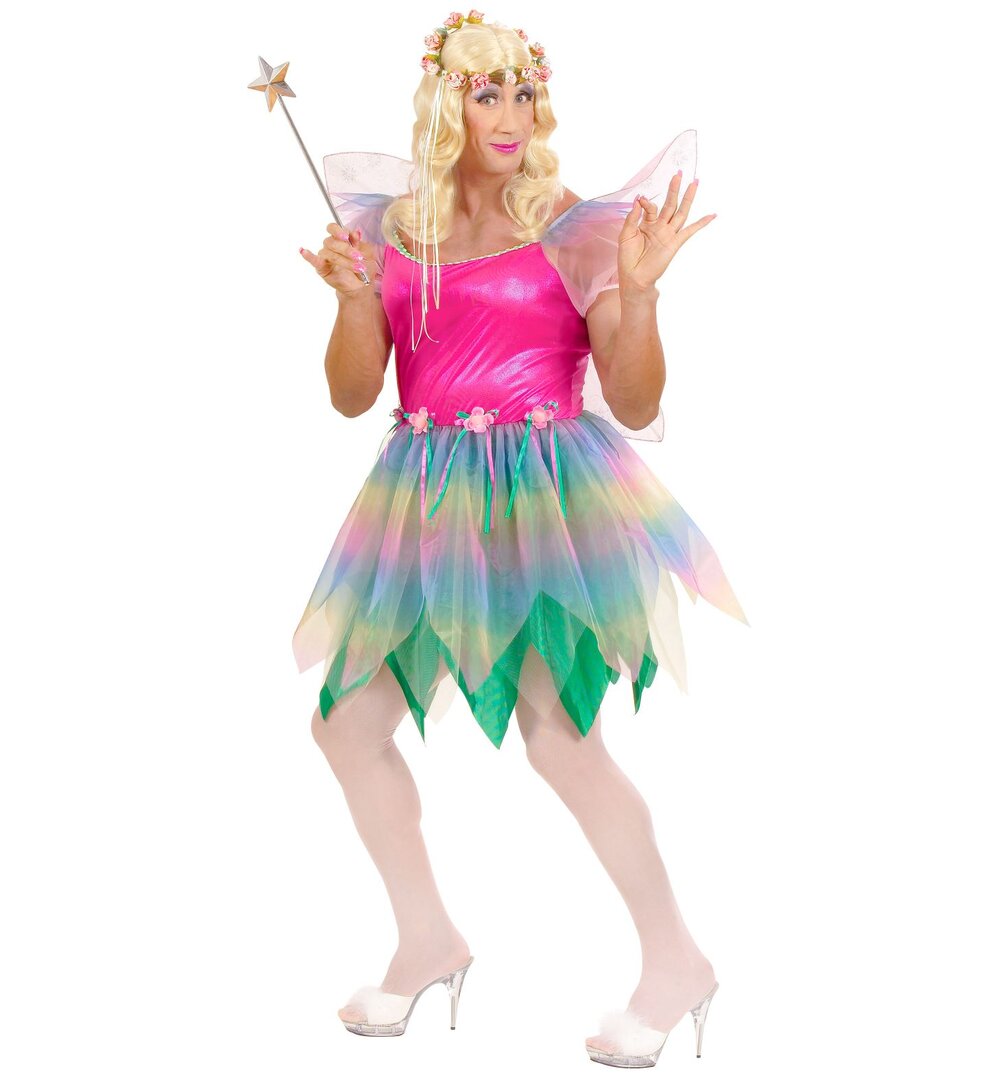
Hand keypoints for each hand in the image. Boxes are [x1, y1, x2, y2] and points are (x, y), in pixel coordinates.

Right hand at [299, 224, 378, 295]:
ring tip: (357, 268)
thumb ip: (361, 243)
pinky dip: (308, 256)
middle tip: (358, 257)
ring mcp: (326, 257)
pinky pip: (313, 260)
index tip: (346, 237)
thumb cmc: (363, 267)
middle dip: (346, 249)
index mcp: (341, 238)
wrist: (362, 286)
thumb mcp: (367, 254)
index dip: (338, 230)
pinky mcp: (322, 268)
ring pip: (328, 253)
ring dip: (343, 260)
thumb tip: (355, 233)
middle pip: (331, 241)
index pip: (333, 228)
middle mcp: (332, 246)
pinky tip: (304, 251)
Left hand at [617, 172, 715, 291]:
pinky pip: (690, 231)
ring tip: (695, 183)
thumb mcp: (625, 235)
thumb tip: (639, 200)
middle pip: (670, 204)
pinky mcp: (675, 243)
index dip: (646, 202)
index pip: (650, 207)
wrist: (634, 277)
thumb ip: (632, 217)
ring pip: (681, 212)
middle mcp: (659, 227)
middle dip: (674, 189)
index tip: (641, 199)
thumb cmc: (627, 259)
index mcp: (647, 224)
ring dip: (688, 198)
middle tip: (679, 173)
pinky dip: (701, 223)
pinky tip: (712, 215)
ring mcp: (668, 234)